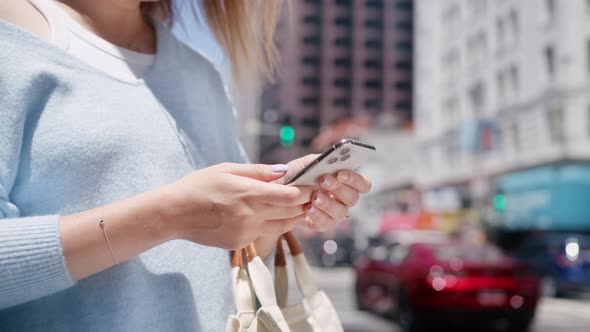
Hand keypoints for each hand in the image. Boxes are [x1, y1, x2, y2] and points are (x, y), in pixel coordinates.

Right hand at [161, 163, 313, 248]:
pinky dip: (272, 225)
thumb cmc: (199, 186)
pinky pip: (264, 233)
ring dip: (293, 217)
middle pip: (291, 212)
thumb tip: (283, 171)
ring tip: (297, 207)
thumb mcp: (227, 169)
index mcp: (249, 193)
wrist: (174, 213)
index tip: (312, 185)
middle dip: (304, 204)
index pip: (291, 196)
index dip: (306, 191)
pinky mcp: (240, 243)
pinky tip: (270, 216)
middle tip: (310, 196)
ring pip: (282, 226)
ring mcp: (246, 232)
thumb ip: (258, 171)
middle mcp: (251, 215)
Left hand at [275, 154, 371, 231]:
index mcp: (346, 183)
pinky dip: (317, 214)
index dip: (355, 179)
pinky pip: (326, 223)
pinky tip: (307, 207)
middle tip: (323, 180)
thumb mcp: (307, 164)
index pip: (363, 184)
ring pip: (341, 212)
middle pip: (354, 198)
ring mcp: (334, 214)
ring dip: (328, 203)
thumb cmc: (297, 176)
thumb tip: (331, 160)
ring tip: (314, 196)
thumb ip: (321, 160)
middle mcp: (344, 199)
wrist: (279, 192)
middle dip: (339, 188)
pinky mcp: (322, 224)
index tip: (340, 173)